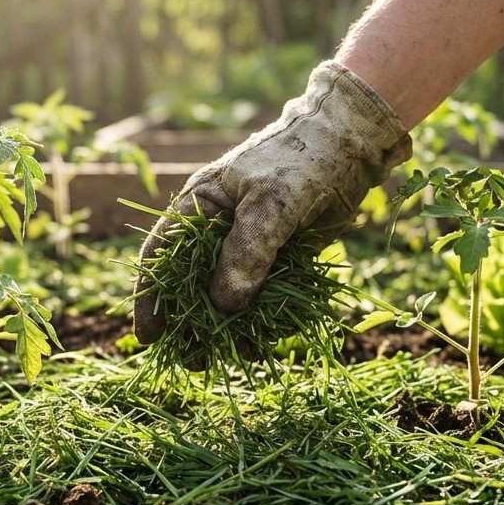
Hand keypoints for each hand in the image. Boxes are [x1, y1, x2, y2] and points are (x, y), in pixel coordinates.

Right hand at [133, 60, 410, 344]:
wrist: (354, 144)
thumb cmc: (303, 160)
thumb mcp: (271, 204)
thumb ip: (247, 252)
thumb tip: (225, 305)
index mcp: (200, 207)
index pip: (161, 256)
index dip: (151, 297)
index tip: (150, 336)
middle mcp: (217, 230)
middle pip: (191, 284)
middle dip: (190, 323)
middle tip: (194, 360)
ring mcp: (248, 246)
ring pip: (227, 296)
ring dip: (227, 328)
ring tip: (232, 357)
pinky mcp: (279, 259)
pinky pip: (262, 297)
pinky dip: (262, 320)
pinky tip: (264, 342)